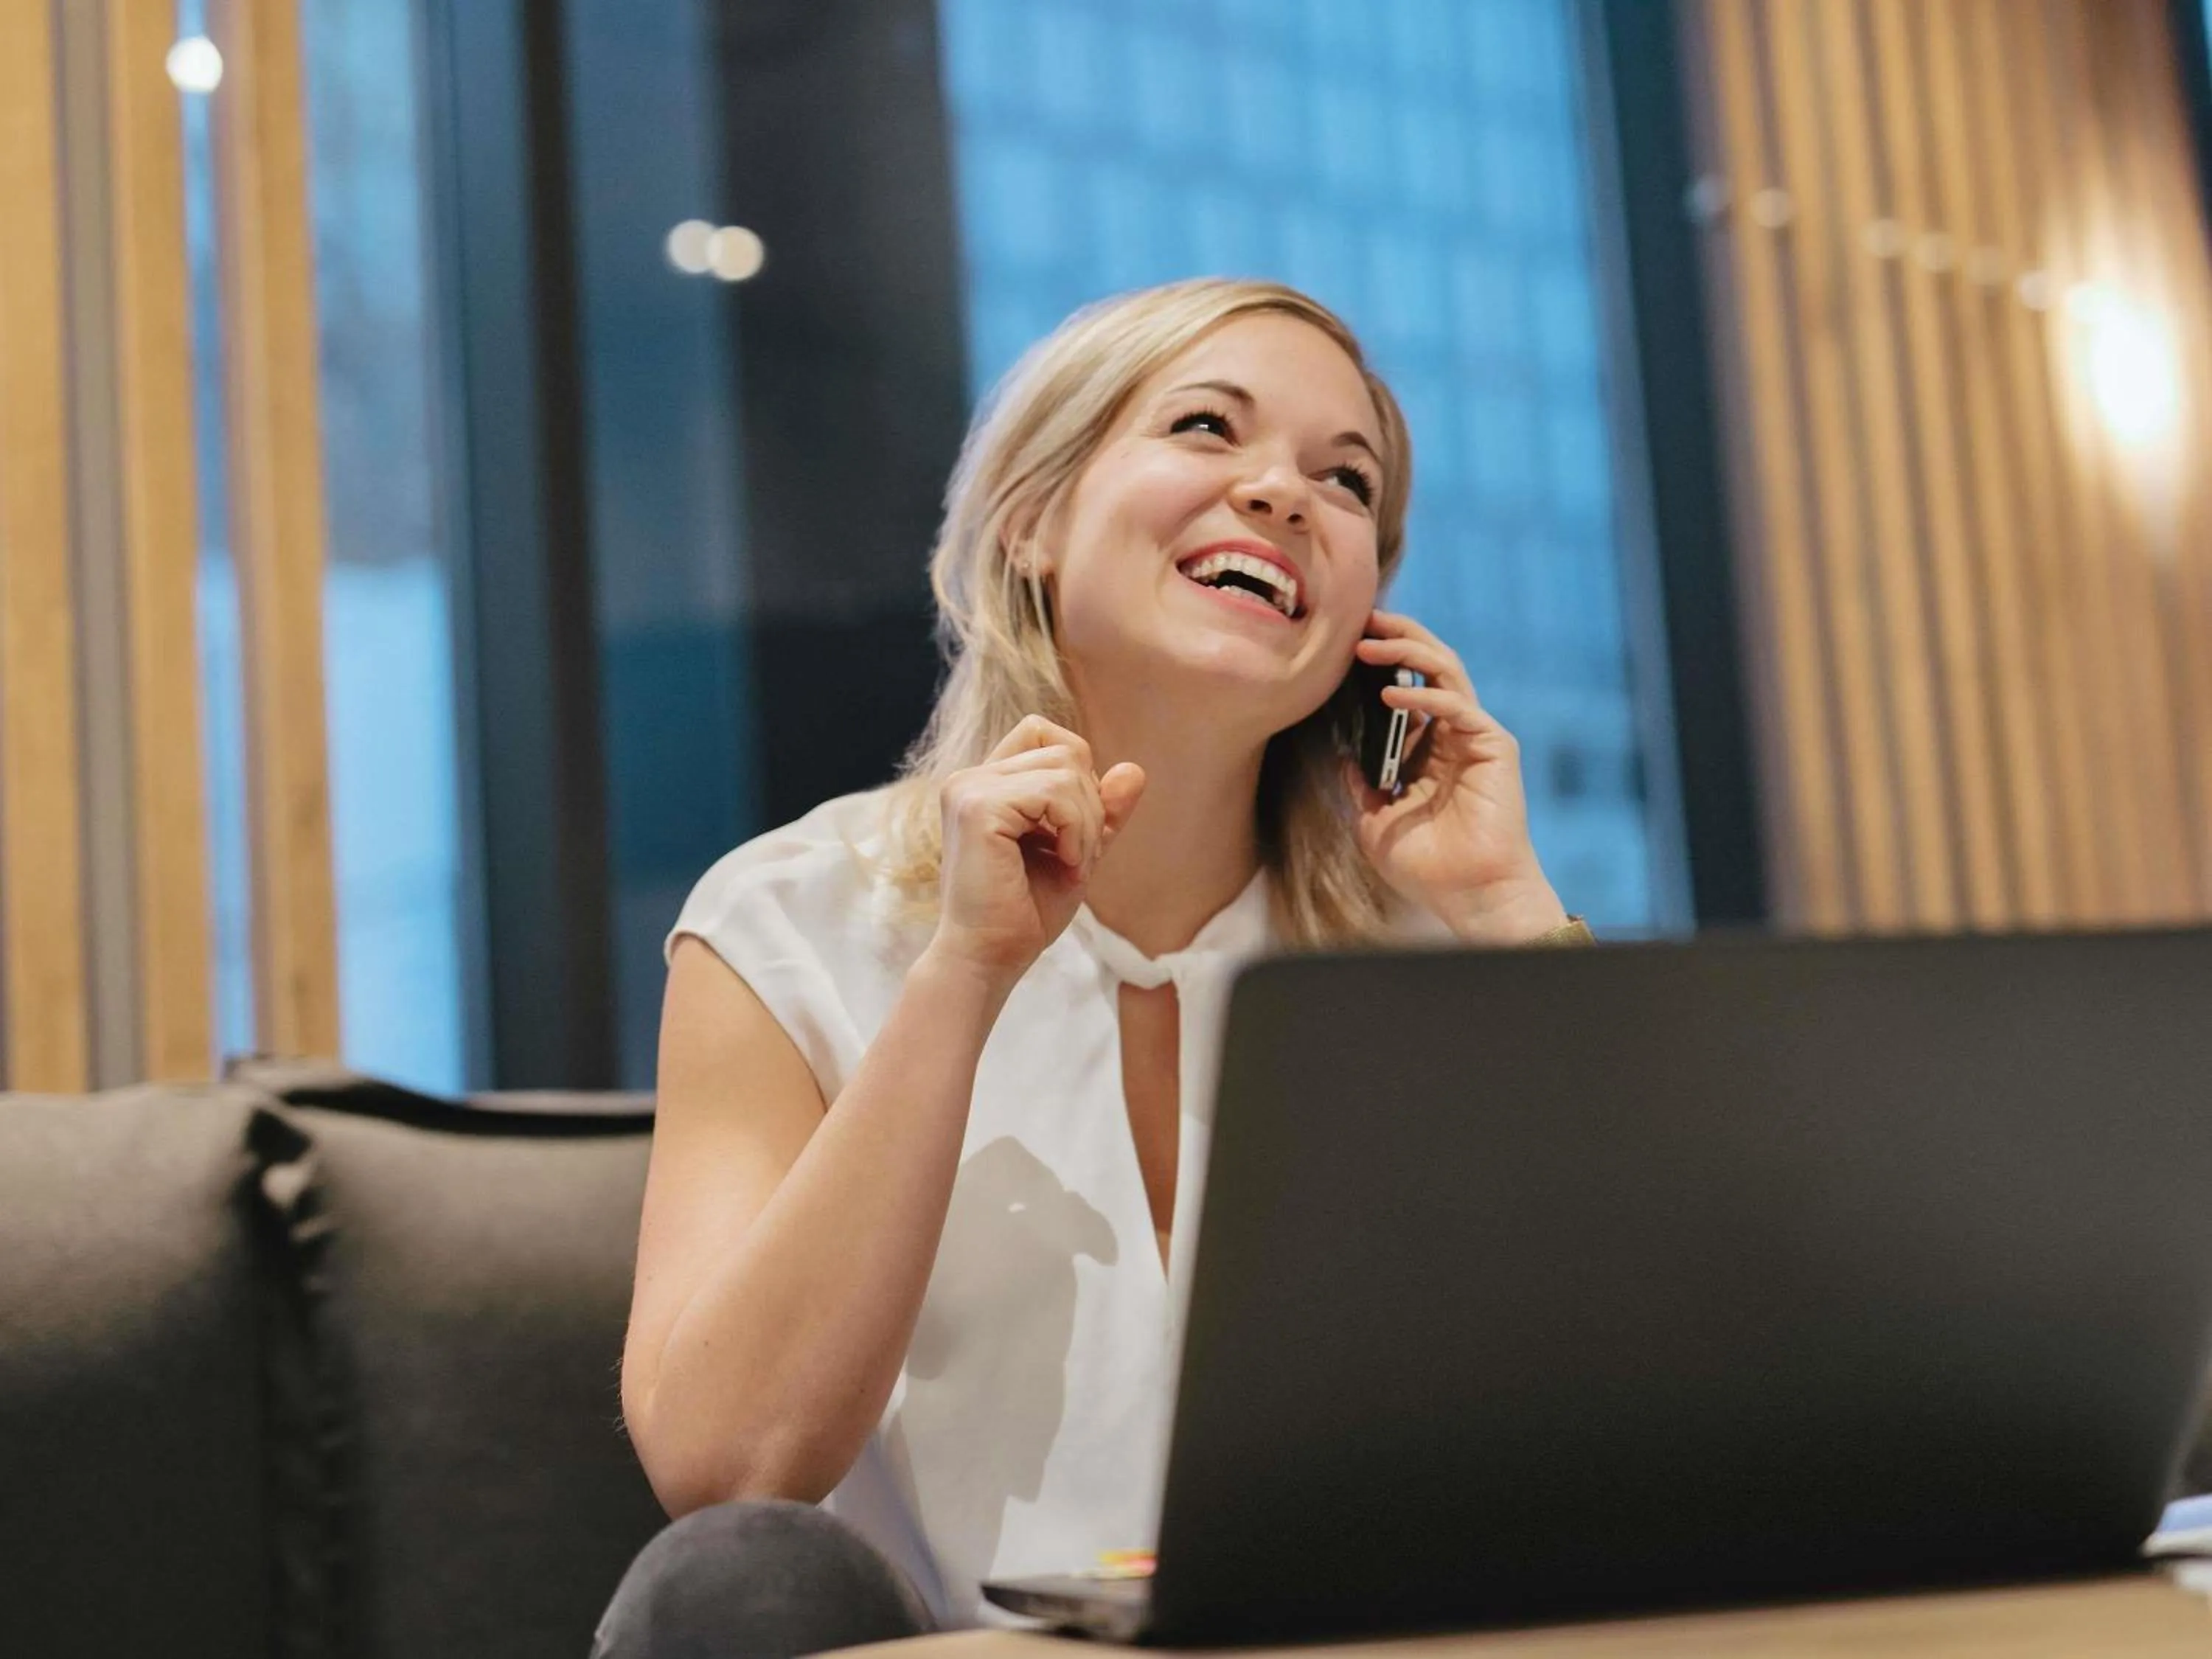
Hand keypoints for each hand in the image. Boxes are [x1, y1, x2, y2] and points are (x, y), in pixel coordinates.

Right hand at [930, 715, 1146, 984]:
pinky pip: (1055, 791)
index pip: (1042, 732)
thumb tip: (1134, 770)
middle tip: (1078, 857)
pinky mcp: (977, 808)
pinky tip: (1065, 865)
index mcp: (986, 784)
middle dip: (1090, 804)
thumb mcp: (1078, 853)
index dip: (1078, 774)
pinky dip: (1075, 830)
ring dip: (1086, 822)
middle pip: (1065, 749)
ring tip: (1071, 865)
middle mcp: (970, 779)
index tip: (1074, 832)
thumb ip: (1102, 812)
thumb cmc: (1025, 913)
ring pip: (1065, 767)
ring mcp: (969, 789)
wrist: (990, 960)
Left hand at [1344, 612, 1568, 943]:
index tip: (1343, 644)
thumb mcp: (1376, 824)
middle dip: (1395, 638)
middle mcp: (1452, 735)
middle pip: (1428, 666)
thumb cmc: (1428, 868)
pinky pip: (1456, 706)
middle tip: (1359, 621)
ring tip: (1366, 644)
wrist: (1470, 895)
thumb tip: (1342, 759)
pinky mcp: (1493, 745)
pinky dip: (1423, 694)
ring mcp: (1474, 736)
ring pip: (1445, 671)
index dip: (1380, 662)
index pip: (1406, 687)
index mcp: (1427, 750)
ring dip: (1406, 650)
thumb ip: (1362, 788)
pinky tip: (1390, 692)